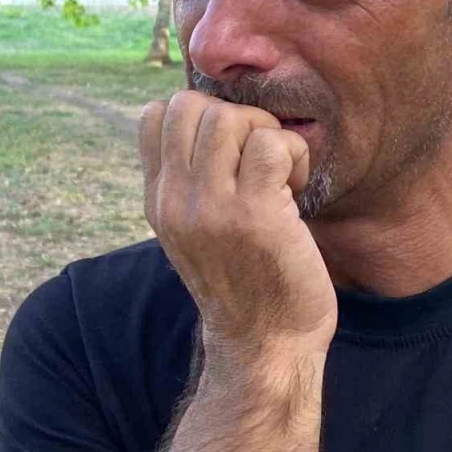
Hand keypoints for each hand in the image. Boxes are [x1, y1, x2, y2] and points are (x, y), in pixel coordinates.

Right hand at [139, 91, 337, 366]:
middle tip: (258, 157)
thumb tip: (210, 117)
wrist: (266, 346)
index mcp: (159, 200)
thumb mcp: (195, 231)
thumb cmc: (244, 281)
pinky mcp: (256, 216)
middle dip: (236, 116)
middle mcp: (176, 201)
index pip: (154, 115)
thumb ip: (191, 181)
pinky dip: (294, 154)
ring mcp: (213, 208)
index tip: (230, 148)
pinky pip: (272, 144)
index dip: (199, 114)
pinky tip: (297, 186)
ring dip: (267, 133)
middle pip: (190, 105)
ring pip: (231, 117)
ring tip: (279, 172)